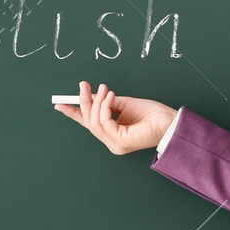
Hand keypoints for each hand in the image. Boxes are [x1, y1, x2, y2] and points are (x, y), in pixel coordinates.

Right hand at [55, 80, 176, 154]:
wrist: (169, 120)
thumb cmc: (151, 113)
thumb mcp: (123, 104)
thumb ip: (106, 104)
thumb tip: (91, 96)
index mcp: (111, 133)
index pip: (88, 124)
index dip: (73, 113)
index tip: (60, 104)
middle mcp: (111, 142)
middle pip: (88, 122)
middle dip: (84, 102)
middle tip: (83, 86)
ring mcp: (115, 144)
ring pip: (95, 122)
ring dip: (96, 102)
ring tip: (102, 89)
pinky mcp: (121, 142)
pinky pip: (105, 122)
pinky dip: (105, 107)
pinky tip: (110, 97)